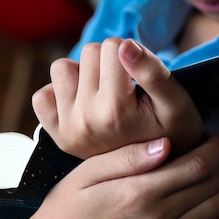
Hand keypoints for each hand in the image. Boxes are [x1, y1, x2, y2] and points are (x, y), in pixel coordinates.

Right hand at [13, 135, 218, 218]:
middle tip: (217, 152)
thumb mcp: (84, 175)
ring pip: (216, 212)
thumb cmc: (62, 211)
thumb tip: (167, 143)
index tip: (215, 137)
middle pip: (211, 187)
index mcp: (138, 193)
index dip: (213, 149)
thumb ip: (126, 157)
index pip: (195, 166)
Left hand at [32, 38, 201, 157]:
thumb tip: (124, 45)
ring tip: (104, 95)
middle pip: (89, 52)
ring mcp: (67, 129)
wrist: (156, 173)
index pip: (114, 46)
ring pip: (61, 67)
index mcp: (114, 111)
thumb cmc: (172, 133)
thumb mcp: (177, 104)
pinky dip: (59, 94)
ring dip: (82, 74)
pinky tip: (83, 105)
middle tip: (124, 89)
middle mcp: (85, 121)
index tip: (140, 79)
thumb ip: (154, 72)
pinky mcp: (56, 135)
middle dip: (108, 63)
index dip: (131, 54)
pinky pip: (41, 96)